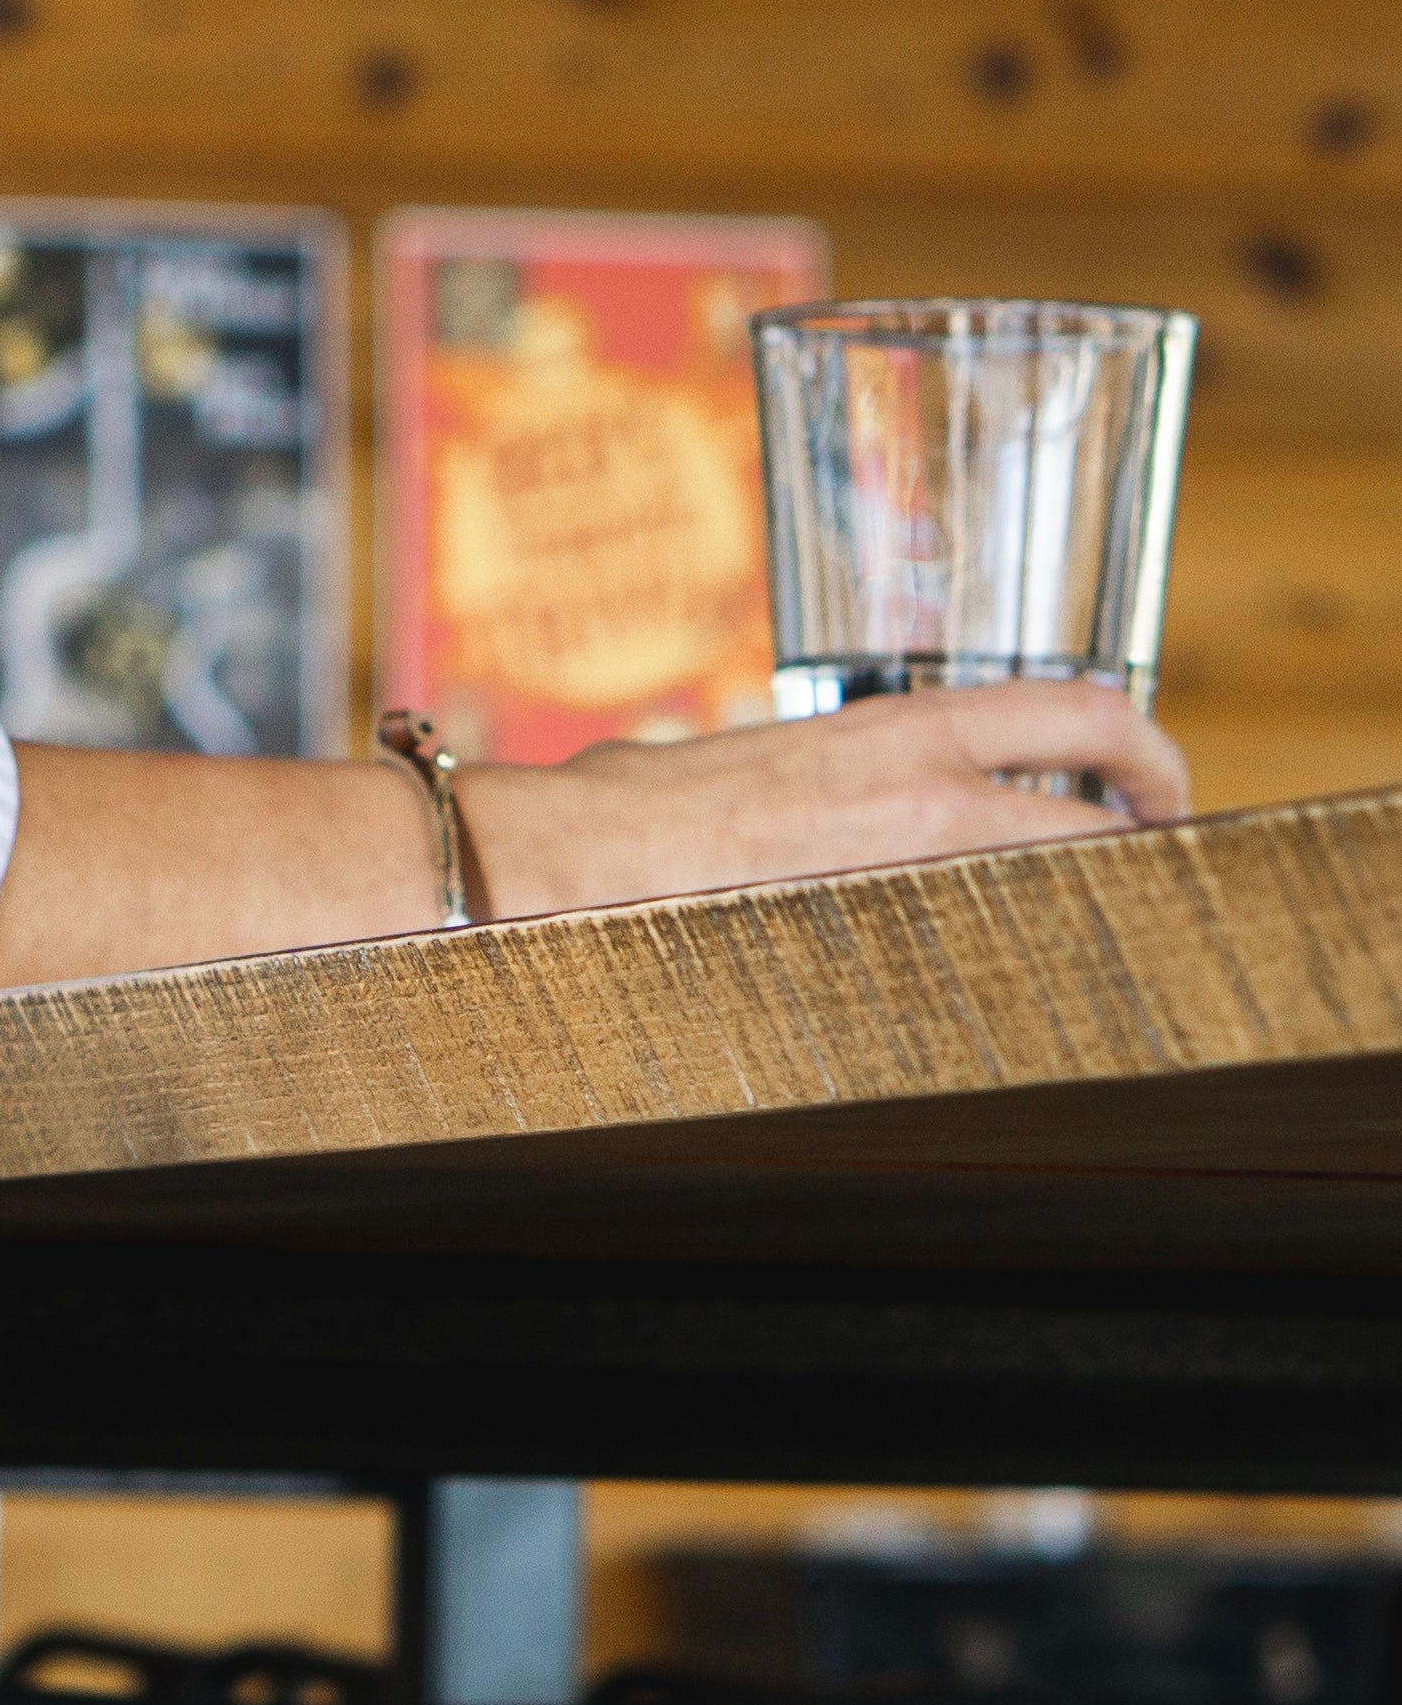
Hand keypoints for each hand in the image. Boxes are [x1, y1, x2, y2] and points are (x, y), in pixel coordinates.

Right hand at [463, 681, 1191, 920]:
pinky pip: (970, 958)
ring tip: (1079, 931)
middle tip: (1151, 863)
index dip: (1145, 752)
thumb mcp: (740, 757)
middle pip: (1102, 808)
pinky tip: (983, 990)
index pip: (1077, 714)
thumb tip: (811, 806)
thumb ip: (814, 776)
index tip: (1148, 789)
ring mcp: (899, 874)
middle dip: (1148, 837)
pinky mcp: (861, 947)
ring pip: (1053, 886)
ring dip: (1079, 906)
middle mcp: (921, 792)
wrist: (552, 860)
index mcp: (894, 728)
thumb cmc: (616, 811)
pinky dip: (997, 970)